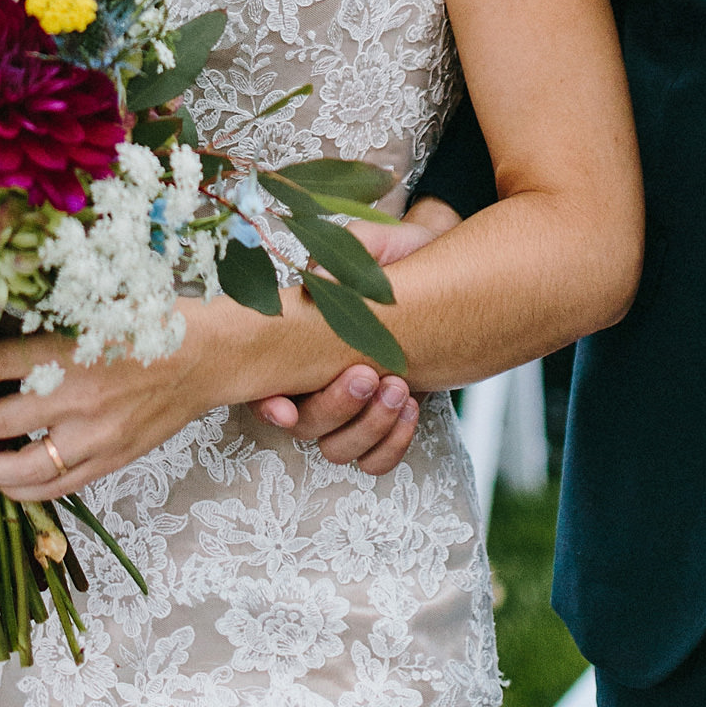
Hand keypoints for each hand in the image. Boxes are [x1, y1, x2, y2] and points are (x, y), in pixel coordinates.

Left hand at [0, 296, 253, 501]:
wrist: (208, 356)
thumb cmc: (145, 319)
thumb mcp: (90, 304)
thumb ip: (36, 317)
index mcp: (66, 343)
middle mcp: (75, 393)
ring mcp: (91, 436)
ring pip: (11, 464)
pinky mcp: (107, 463)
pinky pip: (48, 487)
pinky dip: (12, 486)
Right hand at [254, 202, 459, 475]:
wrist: (441, 266)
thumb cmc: (398, 255)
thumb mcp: (368, 245)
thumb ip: (337, 262)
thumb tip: (315, 287)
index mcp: (298, 341)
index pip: (264, 386)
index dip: (267, 405)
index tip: (287, 408)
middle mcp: (316, 382)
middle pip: (306, 426)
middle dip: (336, 406)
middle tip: (369, 373)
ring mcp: (351, 409)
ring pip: (339, 450)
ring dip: (368, 427)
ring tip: (400, 388)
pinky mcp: (384, 424)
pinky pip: (375, 461)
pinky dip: (392, 445)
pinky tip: (412, 407)